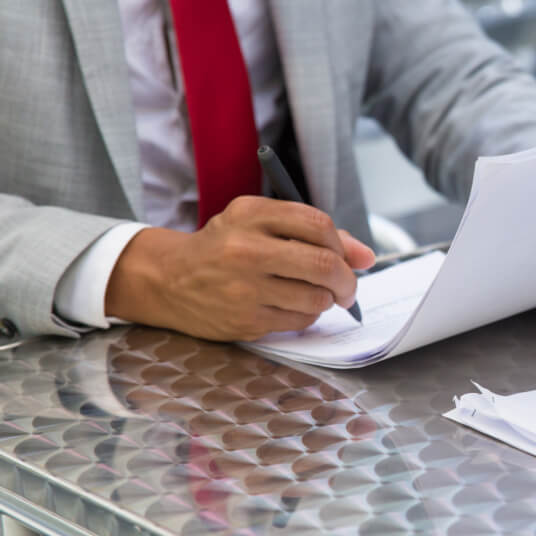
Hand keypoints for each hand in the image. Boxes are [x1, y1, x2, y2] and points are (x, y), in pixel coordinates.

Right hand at [105, 197, 374, 340]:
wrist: (168, 279)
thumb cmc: (224, 246)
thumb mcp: (259, 222)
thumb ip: (314, 233)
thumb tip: (367, 257)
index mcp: (251, 215)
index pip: (318, 225)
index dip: (342, 244)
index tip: (345, 256)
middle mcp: (246, 250)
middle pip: (323, 264)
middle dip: (347, 279)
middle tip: (347, 287)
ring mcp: (244, 288)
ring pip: (316, 297)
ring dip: (327, 299)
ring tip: (316, 294)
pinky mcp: (245, 320)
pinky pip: (299, 320)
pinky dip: (307, 315)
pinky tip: (292, 306)